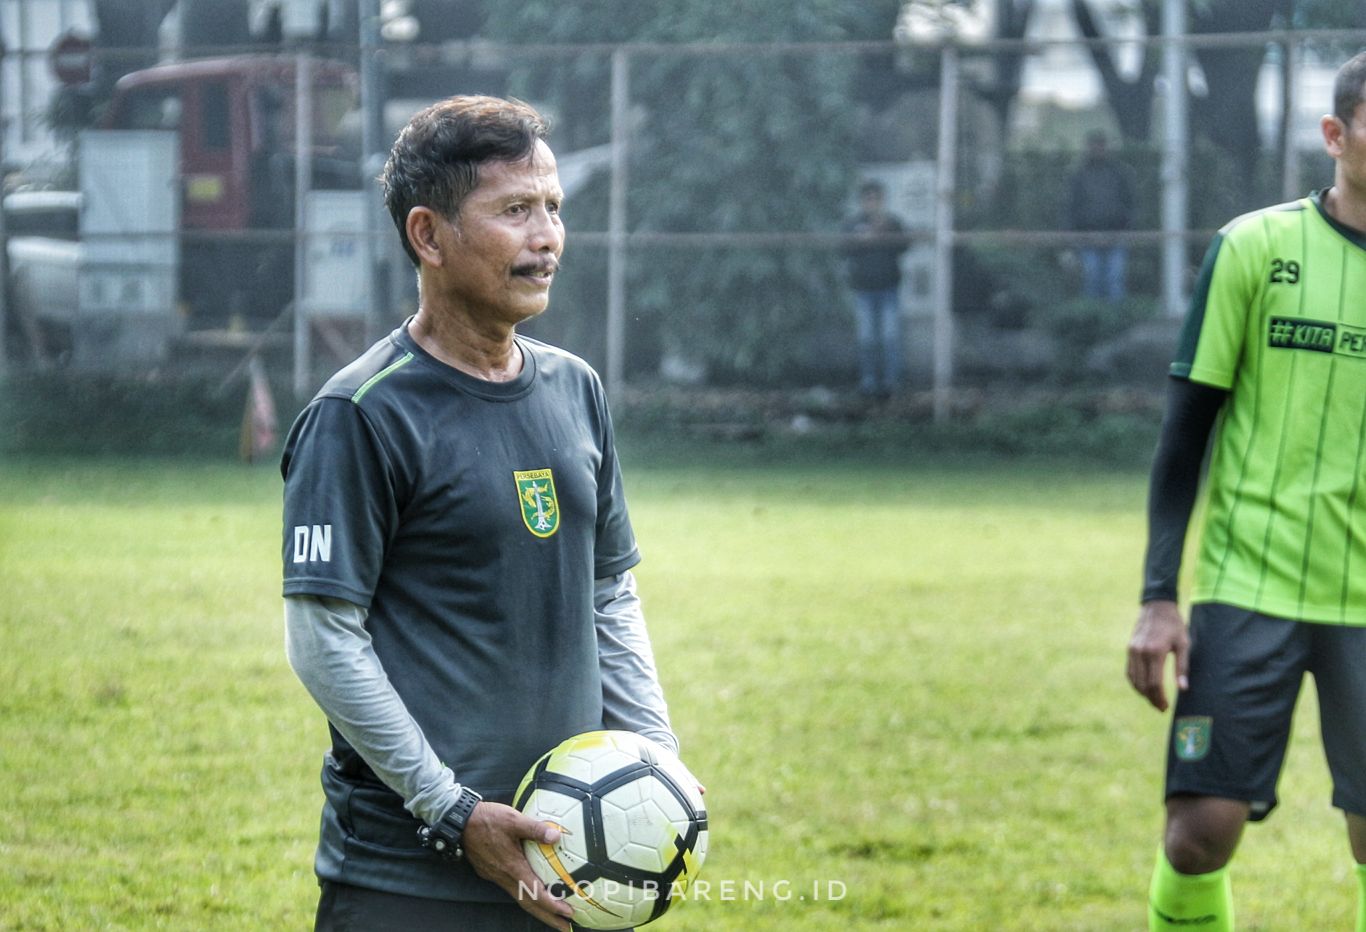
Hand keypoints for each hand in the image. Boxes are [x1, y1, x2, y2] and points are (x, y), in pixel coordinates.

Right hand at [462, 801, 574, 930]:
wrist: (461, 822)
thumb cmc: (487, 819)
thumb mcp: (513, 819)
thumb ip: (535, 828)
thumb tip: (556, 835)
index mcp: (513, 867)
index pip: (535, 893)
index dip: (552, 905)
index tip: (568, 913)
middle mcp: (505, 877)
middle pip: (529, 904)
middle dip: (548, 918)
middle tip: (566, 928)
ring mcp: (497, 877)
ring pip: (520, 899)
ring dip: (538, 910)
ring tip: (554, 917)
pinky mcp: (492, 873)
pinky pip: (512, 891)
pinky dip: (526, 898)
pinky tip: (533, 894)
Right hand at [1126, 599, 1189, 711]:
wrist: (1157, 607)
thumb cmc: (1174, 625)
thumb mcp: (1183, 644)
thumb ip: (1182, 667)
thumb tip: (1183, 688)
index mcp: (1155, 651)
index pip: (1154, 682)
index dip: (1159, 697)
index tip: (1166, 707)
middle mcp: (1140, 652)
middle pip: (1142, 684)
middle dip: (1151, 699)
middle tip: (1161, 707)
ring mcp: (1132, 651)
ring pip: (1134, 679)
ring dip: (1142, 693)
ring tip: (1154, 700)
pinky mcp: (1129, 649)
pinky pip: (1130, 671)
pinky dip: (1135, 683)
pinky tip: (1144, 688)